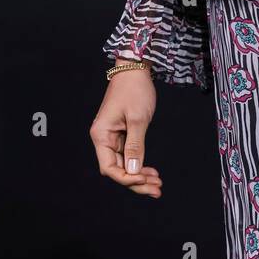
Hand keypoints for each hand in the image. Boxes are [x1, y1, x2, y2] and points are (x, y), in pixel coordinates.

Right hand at [90, 64, 162, 198]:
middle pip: (117, 169)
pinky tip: (151, 172)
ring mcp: (112, 137)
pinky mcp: (121, 134)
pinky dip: (140, 164)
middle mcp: (103, 138)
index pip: (110, 168)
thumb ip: (135, 146)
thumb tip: (134, 171)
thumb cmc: (134, 90)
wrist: (135, 69)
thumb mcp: (137, 119)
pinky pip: (128, 155)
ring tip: (157, 183)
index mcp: (101, 135)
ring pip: (124, 164)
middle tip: (157, 189)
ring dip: (140, 175)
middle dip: (136, 182)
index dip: (127, 178)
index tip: (145, 181)